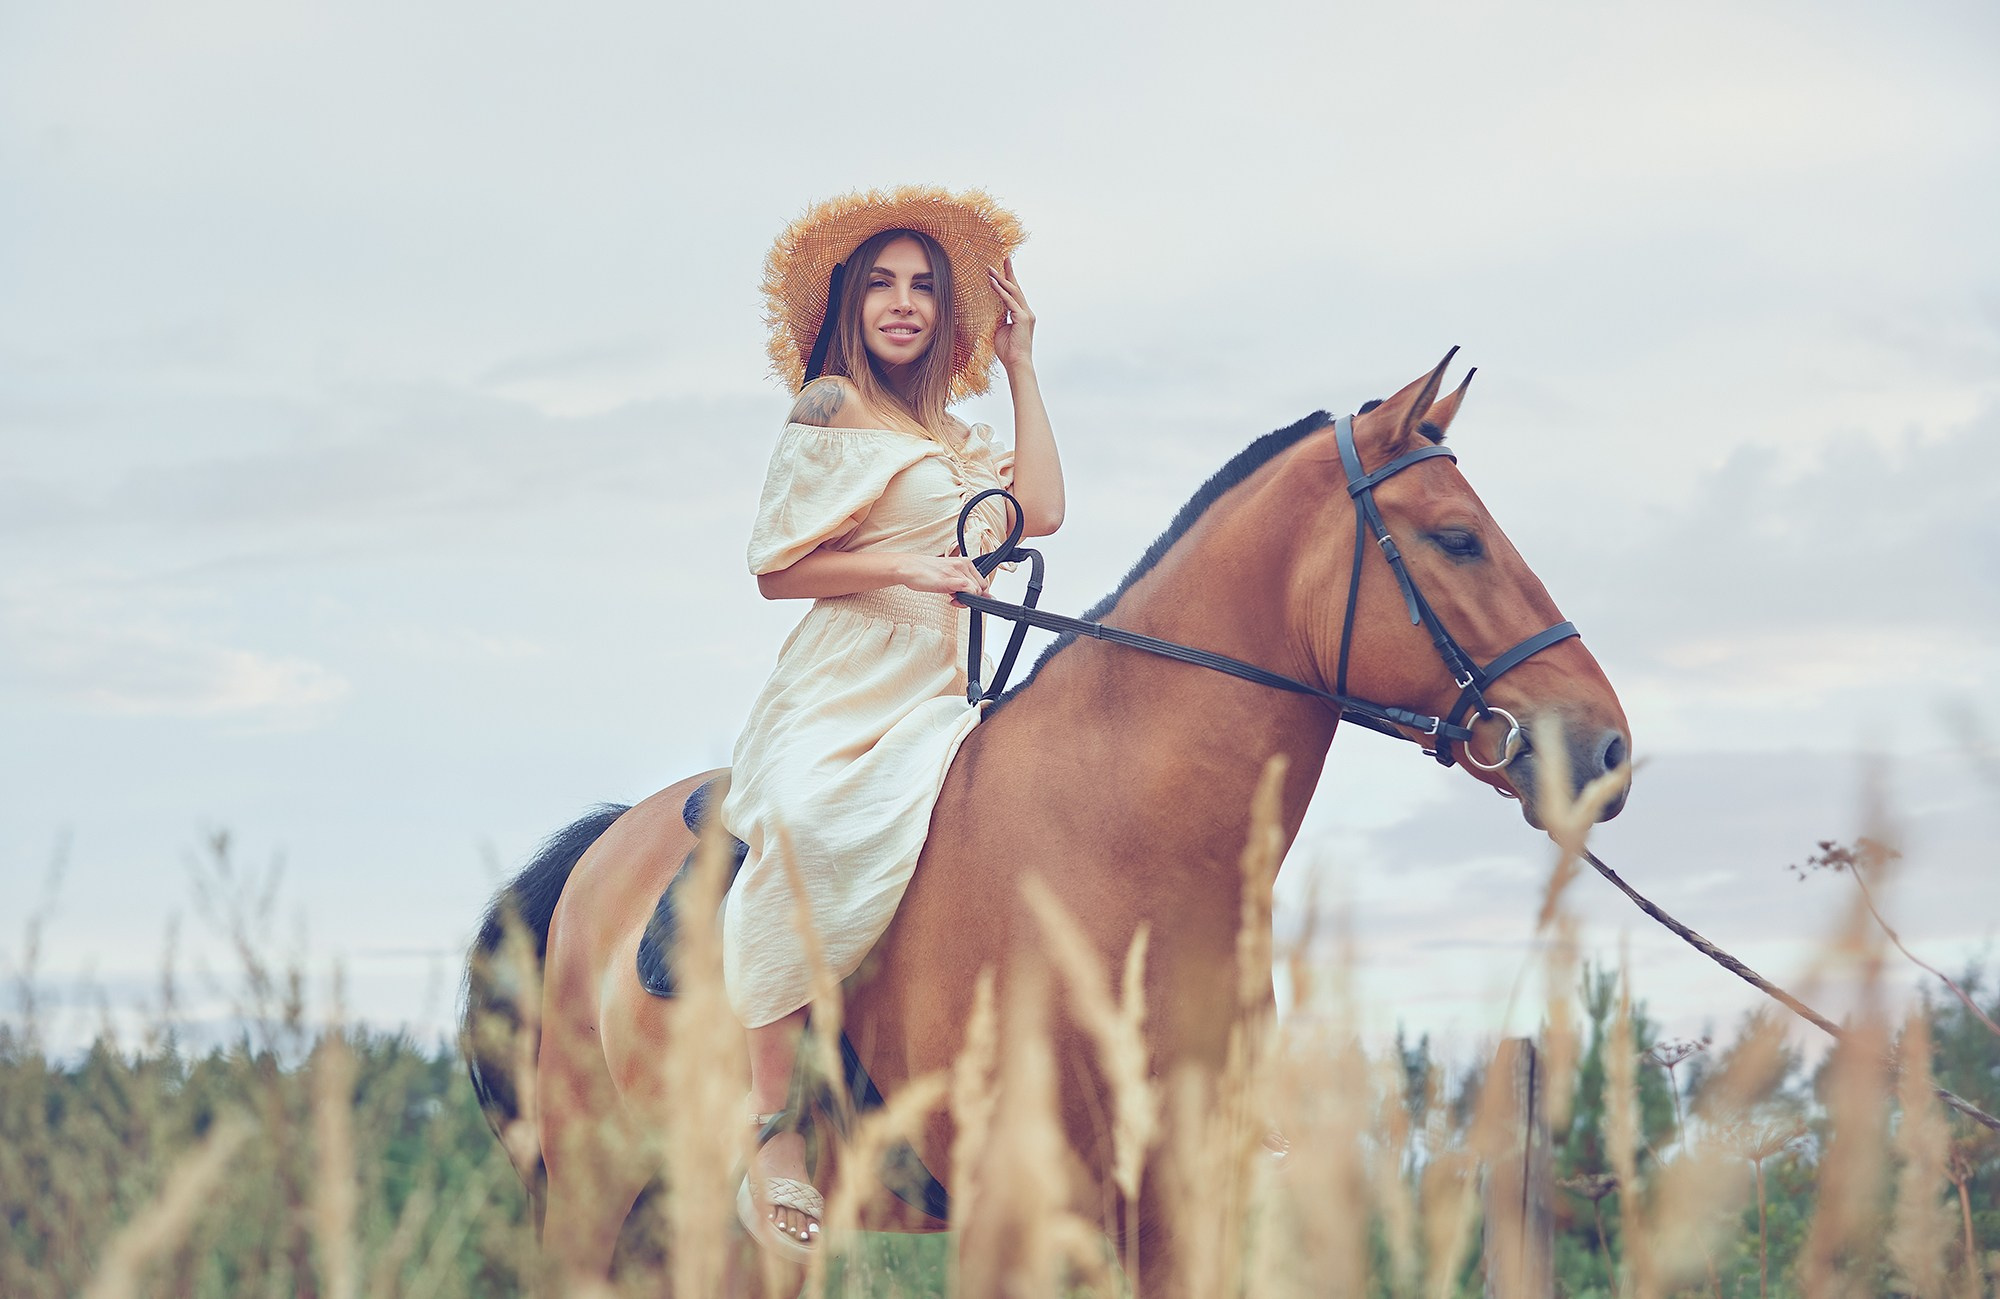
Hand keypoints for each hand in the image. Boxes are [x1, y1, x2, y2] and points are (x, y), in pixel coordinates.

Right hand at [899, 555, 989, 596]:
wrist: (908, 568)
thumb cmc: (926, 573)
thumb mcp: (950, 576)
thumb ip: (966, 585)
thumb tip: (987, 597)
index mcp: (965, 562)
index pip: (982, 582)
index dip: (975, 593)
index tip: (963, 596)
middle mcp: (963, 564)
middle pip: (981, 587)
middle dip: (971, 597)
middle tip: (956, 598)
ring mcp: (956, 571)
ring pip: (975, 591)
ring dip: (965, 600)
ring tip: (951, 597)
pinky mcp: (949, 579)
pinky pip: (968, 590)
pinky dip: (963, 599)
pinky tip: (951, 599)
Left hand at [988, 257, 1033, 371]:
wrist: (1016, 363)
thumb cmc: (1008, 350)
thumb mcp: (1000, 330)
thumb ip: (999, 318)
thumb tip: (992, 310)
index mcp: (1022, 315)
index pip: (1015, 294)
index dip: (1009, 280)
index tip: (1003, 268)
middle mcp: (1026, 312)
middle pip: (1016, 288)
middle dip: (1009, 273)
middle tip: (1005, 258)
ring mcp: (1025, 314)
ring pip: (1013, 292)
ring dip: (1001, 279)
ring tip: (991, 269)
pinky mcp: (1022, 318)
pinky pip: (1009, 301)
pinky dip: (1000, 291)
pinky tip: (992, 283)